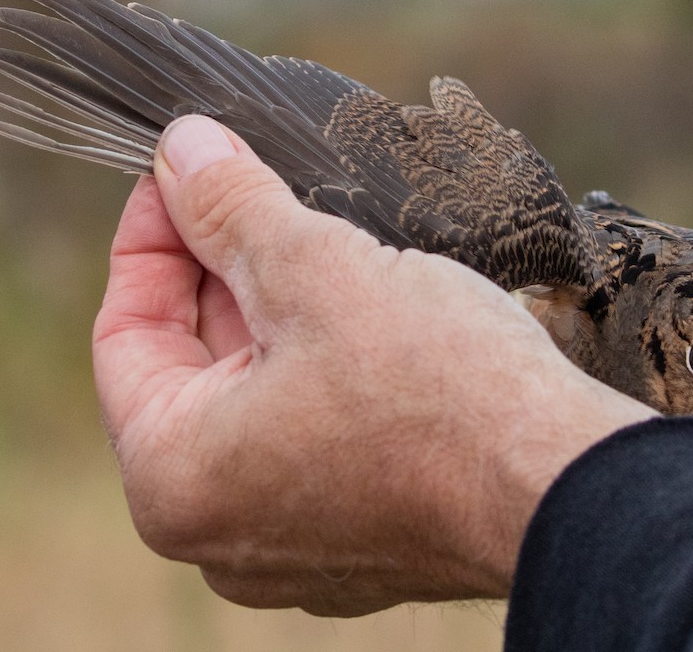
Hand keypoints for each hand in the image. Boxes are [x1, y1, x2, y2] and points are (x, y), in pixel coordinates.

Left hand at [91, 115, 655, 616]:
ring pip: (261, 401)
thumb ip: (231, 206)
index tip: (186, 171)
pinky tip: (367, 308)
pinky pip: (316, 437)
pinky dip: (325, 371)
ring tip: (321, 235)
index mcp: (177, 479)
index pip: (125, 333)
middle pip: (194, 368)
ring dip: (279, 315)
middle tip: (259, 188)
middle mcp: (222, 532)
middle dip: (224, 269)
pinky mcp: (363, 538)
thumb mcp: (320, 270)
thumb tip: (181, 148)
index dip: (152, 233)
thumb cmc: (441, 393)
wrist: (567, 484)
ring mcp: (297, 544)